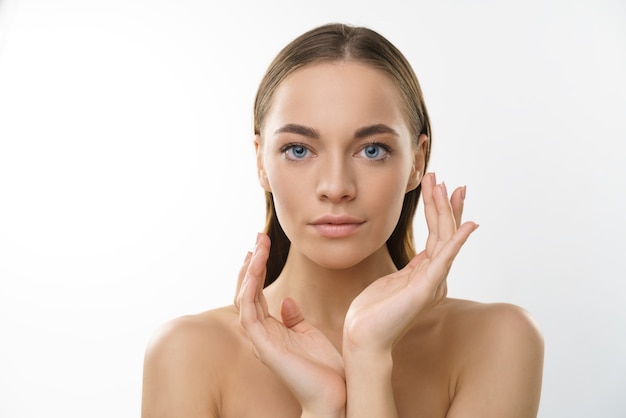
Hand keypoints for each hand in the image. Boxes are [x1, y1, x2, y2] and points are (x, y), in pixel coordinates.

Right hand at [235, 233, 345, 416]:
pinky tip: (255, 269)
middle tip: (258, 237)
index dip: (256, 269)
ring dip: (250, 270)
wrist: (335, 394)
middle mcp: (262, 333)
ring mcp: (261, 339)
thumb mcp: (309, 334)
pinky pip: (249, 312)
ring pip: (244, 298)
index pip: (256, 293)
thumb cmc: (324, 368)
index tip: (261, 245)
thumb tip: (287, 301)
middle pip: (247, 291)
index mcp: (272, 329)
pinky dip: (249, 289)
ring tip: (257, 246)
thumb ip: (294, 318)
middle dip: (251, 263)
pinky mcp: (264, 345)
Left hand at [343, 172, 477, 353]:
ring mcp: (433, 282)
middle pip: (445, 233)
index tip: (441, 186)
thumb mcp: (393, 281)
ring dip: (445, 211)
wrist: (363, 337)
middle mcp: (435, 277)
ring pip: (444, 239)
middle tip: (443, 179)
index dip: (440, 210)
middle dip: (444, 204)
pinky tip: (468, 225)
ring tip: (443, 186)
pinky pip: (445, 259)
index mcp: (427, 274)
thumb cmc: (373, 312)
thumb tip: (422, 253)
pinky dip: (458, 241)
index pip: (438, 236)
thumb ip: (411, 268)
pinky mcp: (426, 288)